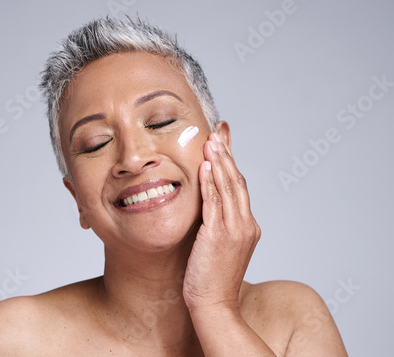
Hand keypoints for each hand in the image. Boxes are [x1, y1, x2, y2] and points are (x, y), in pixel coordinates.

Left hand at [183, 131, 260, 311]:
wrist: (214, 304)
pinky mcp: (219, 235)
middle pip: (237, 182)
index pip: (239, 187)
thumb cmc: (212, 278)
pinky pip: (215, 202)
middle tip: (217, 133)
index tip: (223, 144)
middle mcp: (246, 224)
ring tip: (211, 141)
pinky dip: (210, 181)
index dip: (231, 164)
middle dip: (226, 155)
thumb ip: (218, 224)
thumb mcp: (219, 246)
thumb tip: (210, 209)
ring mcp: (235, 230)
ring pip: (228, 187)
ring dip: (219, 162)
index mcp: (247, 226)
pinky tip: (204, 165)